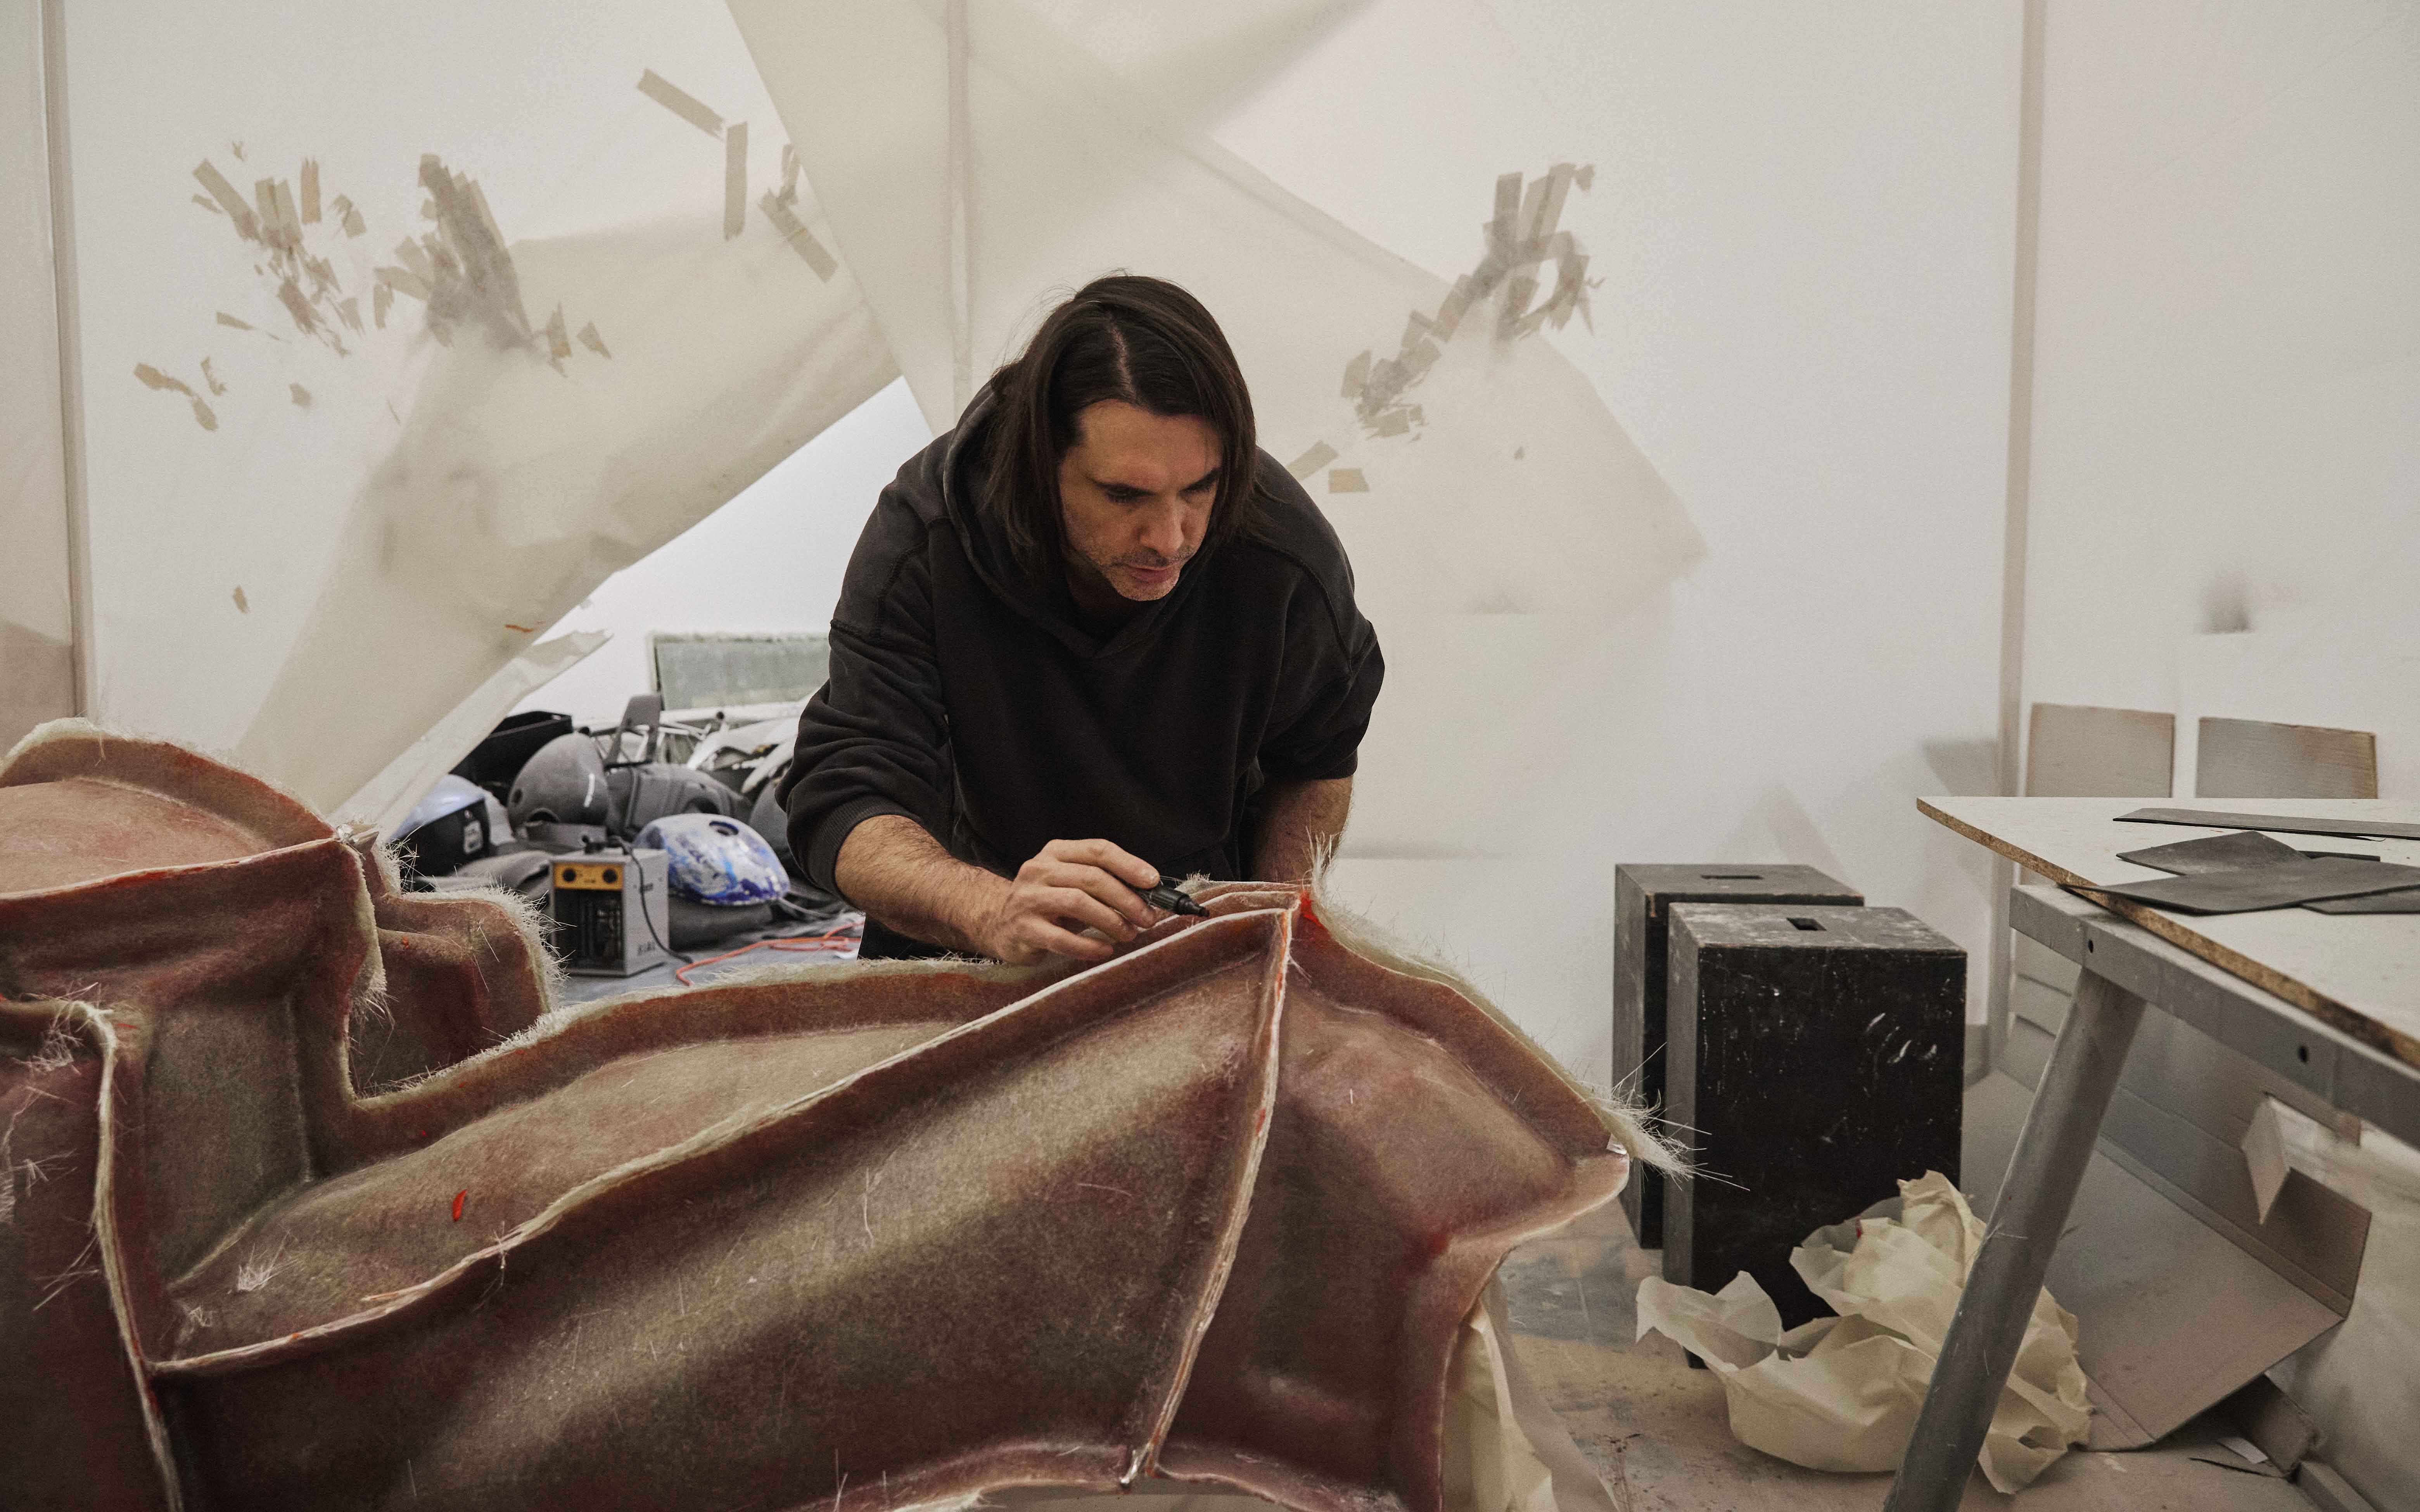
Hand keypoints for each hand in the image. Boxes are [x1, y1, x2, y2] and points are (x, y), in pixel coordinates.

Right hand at [973, 839, 1163, 964]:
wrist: (996, 921)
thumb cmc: (1046, 902)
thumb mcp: (1071, 883)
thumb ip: (1104, 884)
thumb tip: (1149, 898)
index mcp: (1056, 852)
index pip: (1098, 850)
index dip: (1129, 864)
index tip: (1153, 882)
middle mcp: (1039, 870)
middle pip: (1092, 878)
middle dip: (1127, 898)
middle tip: (1147, 918)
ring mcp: (1028, 899)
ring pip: (1078, 902)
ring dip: (1111, 920)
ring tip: (1129, 934)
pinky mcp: (1023, 928)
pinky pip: (1061, 938)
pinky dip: (1088, 946)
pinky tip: (1104, 951)